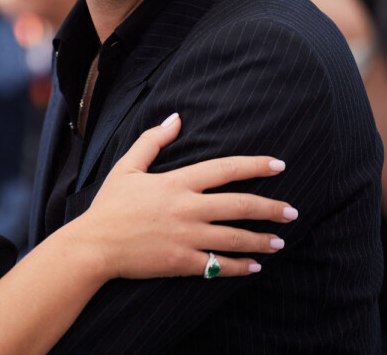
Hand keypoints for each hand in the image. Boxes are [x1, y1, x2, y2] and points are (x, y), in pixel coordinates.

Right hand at [77, 114, 295, 280]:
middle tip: (292, 212)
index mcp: (176, 182)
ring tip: (280, 241)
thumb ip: (152, 141)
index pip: (225, 169)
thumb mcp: (127, 166)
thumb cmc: (110, 205)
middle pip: (240, 205)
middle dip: (271, 208)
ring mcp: (186, 237)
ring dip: (262, 240)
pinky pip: (220, 266)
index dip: (255, 165)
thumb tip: (176, 118)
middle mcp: (187, 208)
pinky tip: (255, 266)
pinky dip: (241, 267)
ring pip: (235, 238)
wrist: (95, 245)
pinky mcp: (182, 262)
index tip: (279, 165)